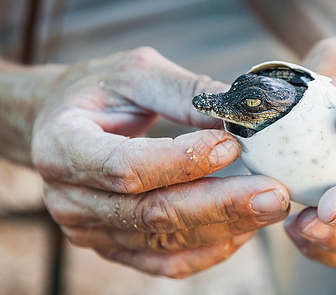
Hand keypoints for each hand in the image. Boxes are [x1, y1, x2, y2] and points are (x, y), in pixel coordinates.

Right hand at [32, 47, 289, 277]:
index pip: (125, 167)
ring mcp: (90, 230)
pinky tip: (241, 231)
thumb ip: (185, 93)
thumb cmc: (97, 93)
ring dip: (224, 227)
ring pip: (165, 240)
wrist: (61, 124)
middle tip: (274, 194)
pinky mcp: (113, 246)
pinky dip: (208, 250)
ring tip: (269, 206)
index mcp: (63, 146)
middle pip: (151, 213)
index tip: (232, 144)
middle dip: (221, 205)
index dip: (182, 161)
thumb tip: (242, 113)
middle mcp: (70, 198)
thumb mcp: (135, 74)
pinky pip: (164, 261)